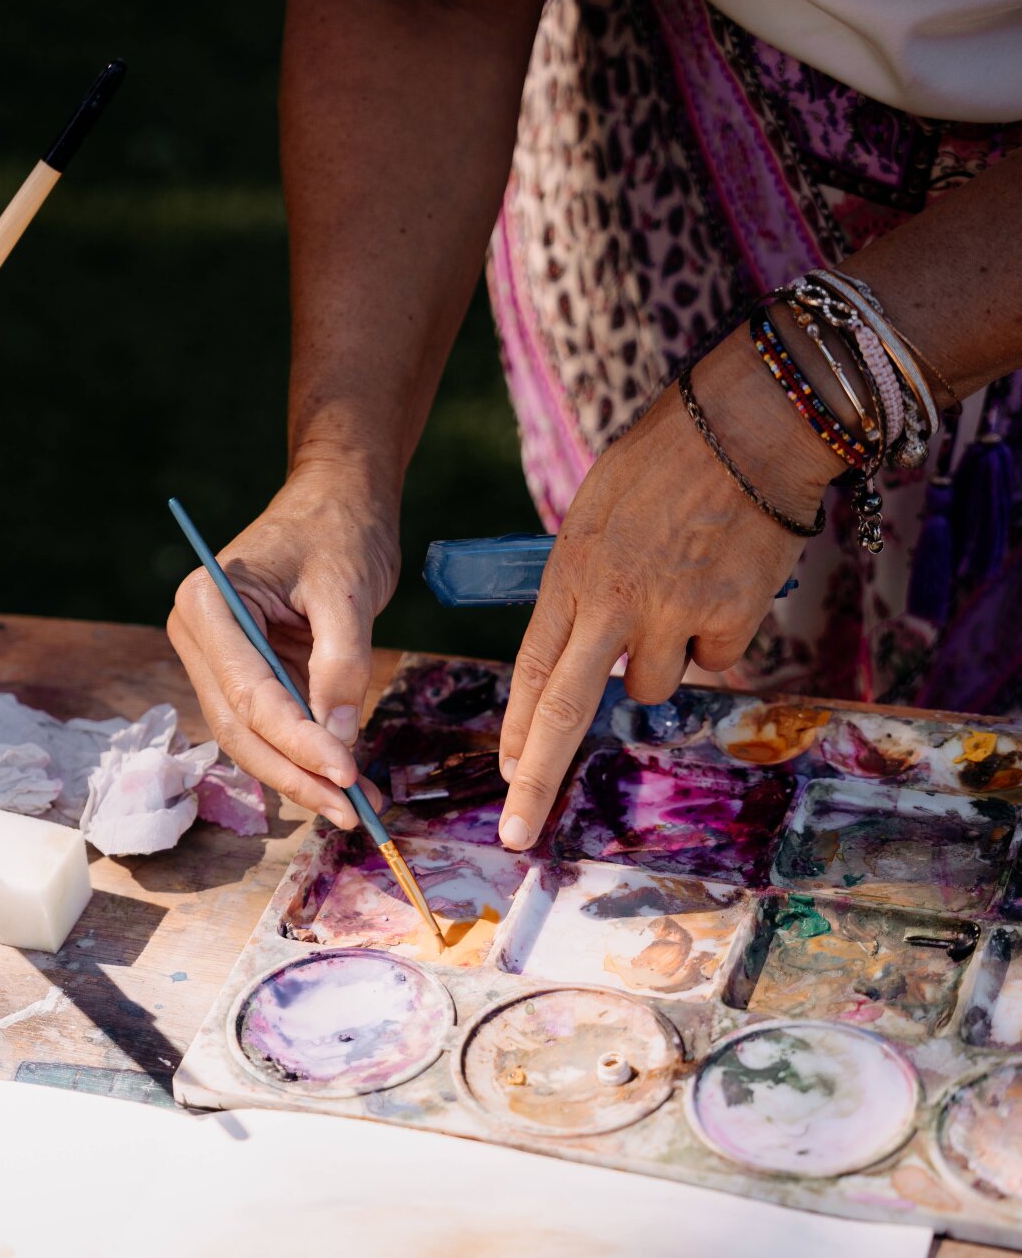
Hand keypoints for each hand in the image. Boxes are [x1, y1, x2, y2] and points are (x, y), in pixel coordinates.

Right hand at [168, 462, 398, 826]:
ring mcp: (217, 660)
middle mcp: (199, 636)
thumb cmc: (338, 529)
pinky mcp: (245, 676)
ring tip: (357, 809)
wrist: (337, 499)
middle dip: (296, 774)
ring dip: (301, 779)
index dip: (296, 741)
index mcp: (208, 603)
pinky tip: (347, 787)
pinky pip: (270, 730)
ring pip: (250, 740)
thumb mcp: (347, 591)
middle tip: (351, 812)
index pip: (248, 693)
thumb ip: (342, 663)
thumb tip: (341, 740)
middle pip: (240, 728)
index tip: (346, 774)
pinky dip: (306, 760)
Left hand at [495, 324, 844, 848]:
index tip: (505, 777)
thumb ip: (583, 587)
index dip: (518, 730)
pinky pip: (715, 662)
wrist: (752, 424)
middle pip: (567, 711)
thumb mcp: (596, 515)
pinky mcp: (729, 620)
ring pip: (654, 689)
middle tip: (516, 833)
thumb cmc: (668, 461)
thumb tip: (586, 657)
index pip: (532, 670)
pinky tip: (723, 583)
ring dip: (662, 664)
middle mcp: (613, 603)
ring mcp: (672, 615)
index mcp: (572, 574)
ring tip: (681, 595)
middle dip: (537, 779)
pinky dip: (718, 637)